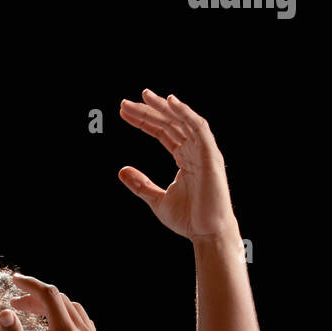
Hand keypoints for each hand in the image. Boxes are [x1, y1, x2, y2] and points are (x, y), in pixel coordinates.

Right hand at [0, 274, 106, 330]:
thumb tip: (5, 312)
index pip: (49, 296)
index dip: (30, 285)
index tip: (15, 281)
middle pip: (62, 301)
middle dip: (38, 298)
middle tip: (17, 304)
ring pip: (76, 312)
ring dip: (55, 308)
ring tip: (34, 313)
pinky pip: (86, 328)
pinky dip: (70, 321)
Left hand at [118, 89, 237, 242]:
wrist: (207, 233)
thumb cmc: (188, 219)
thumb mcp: (157, 199)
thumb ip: (141, 184)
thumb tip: (121, 170)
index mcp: (185, 158)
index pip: (163, 132)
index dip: (144, 121)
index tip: (123, 112)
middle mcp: (195, 150)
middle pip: (170, 123)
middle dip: (148, 112)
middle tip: (125, 103)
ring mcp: (204, 151)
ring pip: (182, 121)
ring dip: (163, 107)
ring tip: (144, 97)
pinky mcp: (210, 155)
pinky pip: (198, 127)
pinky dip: (185, 113)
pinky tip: (170, 102)